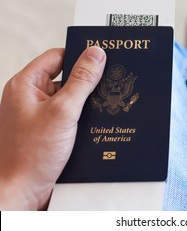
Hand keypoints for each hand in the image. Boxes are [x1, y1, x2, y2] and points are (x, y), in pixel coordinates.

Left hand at [0, 47, 105, 209]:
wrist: (21, 190)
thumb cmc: (33, 153)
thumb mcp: (63, 111)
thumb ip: (81, 81)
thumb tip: (96, 54)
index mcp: (26, 84)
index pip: (57, 57)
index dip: (79, 56)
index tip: (102, 59)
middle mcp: (29, 96)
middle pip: (64, 77)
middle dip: (86, 82)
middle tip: (107, 84)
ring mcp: (37, 113)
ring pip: (68, 97)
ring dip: (85, 101)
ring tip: (102, 106)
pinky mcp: (45, 128)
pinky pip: (67, 113)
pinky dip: (81, 116)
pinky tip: (94, 122)